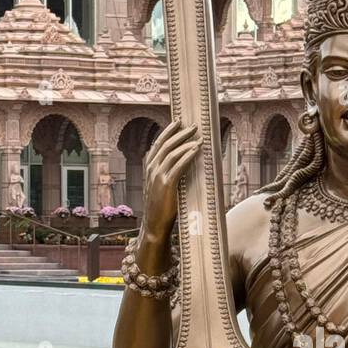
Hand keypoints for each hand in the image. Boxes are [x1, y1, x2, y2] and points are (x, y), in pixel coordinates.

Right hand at [141, 120, 202, 238]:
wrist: (154, 225)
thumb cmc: (160, 208)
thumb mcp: (160, 187)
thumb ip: (166, 175)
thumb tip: (181, 165)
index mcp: (149, 168)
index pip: (158, 144)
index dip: (168, 132)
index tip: (178, 123)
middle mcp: (151, 170)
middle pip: (166, 145)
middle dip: (180, 133)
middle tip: (193, 126)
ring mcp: (158, 177)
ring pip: (172, 153)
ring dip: (186, 142)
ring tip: (198, 137)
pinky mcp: (167, 185)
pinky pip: (178, 166)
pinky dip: (187, 156)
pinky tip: (196, 150)